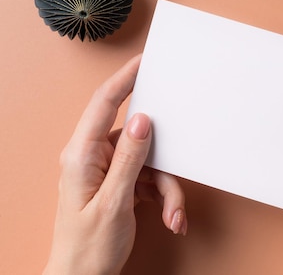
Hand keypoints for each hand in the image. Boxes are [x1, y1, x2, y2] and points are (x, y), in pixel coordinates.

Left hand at [44, 55, 186, 274]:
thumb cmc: (88, 247)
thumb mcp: (114, 202)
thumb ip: (130, 158)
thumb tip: (142, 119)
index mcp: (82, 154)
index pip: (104, 103)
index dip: (125, 78)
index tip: (145, 60)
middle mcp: (93, 156)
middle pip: (139, 139)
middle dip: (163, 163)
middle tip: (173, 182)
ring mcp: (107, 169)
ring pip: (150, 161)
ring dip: (166, 189)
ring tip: (172, 214)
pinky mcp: (119, 182)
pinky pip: (150, 177)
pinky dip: (163, 196)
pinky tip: (168, 216)